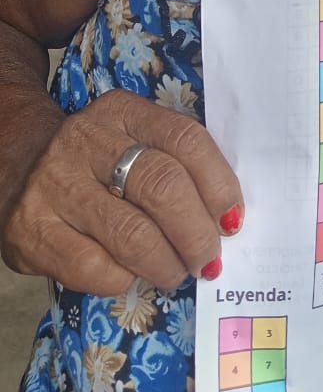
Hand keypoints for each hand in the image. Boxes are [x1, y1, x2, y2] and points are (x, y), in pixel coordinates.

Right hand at [0, 88, 242, 295]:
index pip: (186, 140)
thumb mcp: (132, 139)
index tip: (232, 219)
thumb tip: (225, 218)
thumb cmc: (96, 160)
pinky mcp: (31, 230)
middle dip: (196, 232)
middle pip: (162, 186)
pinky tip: (132, 275)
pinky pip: (94, 267)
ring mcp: (55, 185)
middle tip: (208, 258)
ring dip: (167, 263)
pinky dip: (125, 279)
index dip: (218, 184)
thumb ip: (175, 164)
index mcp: (123, 112)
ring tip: (177, 272)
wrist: (15, 162)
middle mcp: (86, 141)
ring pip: (131, 233)